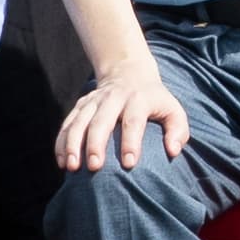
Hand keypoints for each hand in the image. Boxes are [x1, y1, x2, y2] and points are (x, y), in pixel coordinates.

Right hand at [63, 65, 191, 171]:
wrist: (129, 72)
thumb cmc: (154, 100)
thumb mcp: (173, 109)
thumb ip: (178, 130)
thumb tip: (173, 151)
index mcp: (138, 99)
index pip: (134, 121)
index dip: (131, 142)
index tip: (128, 164)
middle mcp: (113, 98)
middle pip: (101, 121)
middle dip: (96, 144)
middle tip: (95, 167)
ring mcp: (94, 100)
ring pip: (79, 122)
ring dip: (73, 144)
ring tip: (72, 167)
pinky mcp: (80, 105)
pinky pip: (67, 124)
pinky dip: (62, 143)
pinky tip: (62, 162)